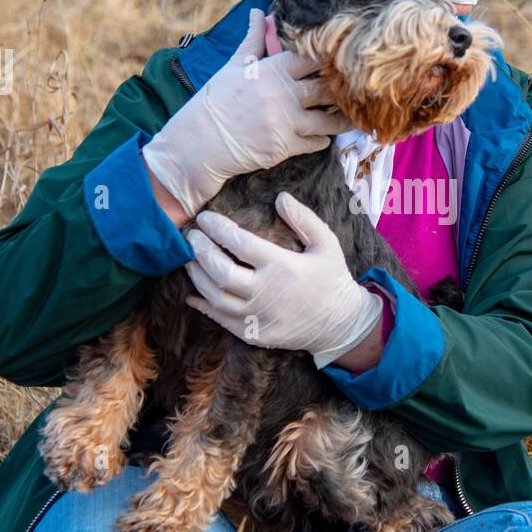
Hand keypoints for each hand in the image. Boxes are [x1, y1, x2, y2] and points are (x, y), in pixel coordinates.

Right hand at [142, 8, 352, 221]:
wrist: (199, 142)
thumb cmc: (215, 101)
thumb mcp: (233, 66)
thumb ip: (253, 41)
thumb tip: (259, 12)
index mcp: (272, 70)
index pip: (311, 58)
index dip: (328, 59)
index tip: (341, 61)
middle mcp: (282, 94)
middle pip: (326, 88)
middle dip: (340, 90)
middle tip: (354, 91)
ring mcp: (286, 122)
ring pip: (328, 120)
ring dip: (340, 119)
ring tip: (350, 116)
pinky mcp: (285, 147)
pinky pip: (315, 142)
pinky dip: (322, 139)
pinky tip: (325, 137)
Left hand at [184, 192, 383, 368]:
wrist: (340, 324)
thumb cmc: (332, 279)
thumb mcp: (326, 244)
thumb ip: (304, 219)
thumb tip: (280, 197)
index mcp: (282, 266)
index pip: (239, 243)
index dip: (217, 228)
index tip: (205, 218)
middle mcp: (266, 292)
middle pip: (220, 271)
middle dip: (200, 251)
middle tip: (191, 237)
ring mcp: (259, 316)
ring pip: (215, 297)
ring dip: (198, 277)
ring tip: (190, 260)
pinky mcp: (255, 334)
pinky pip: (222, 319)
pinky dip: (204, 305)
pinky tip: (195, 292)